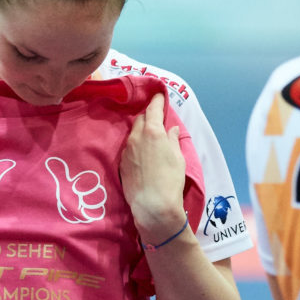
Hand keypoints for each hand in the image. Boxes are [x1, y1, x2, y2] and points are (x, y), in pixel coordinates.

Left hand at [120, 93, 187, 241]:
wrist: (152, 205)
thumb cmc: (171, 180)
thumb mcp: (177, 158)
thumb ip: (173, 140)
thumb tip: (171, 130)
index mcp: (153, 132)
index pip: (153, 109)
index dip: (157, 100)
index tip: (159, 94)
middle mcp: (136, 137)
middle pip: (141, 118)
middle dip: (149, 115)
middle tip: (156, 116)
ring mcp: (127, 150)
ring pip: (133, 132)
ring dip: (141, 129)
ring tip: (150, 134)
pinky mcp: (121, 163)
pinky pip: (129, 146)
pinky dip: (136, 143)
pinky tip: (142, 151)